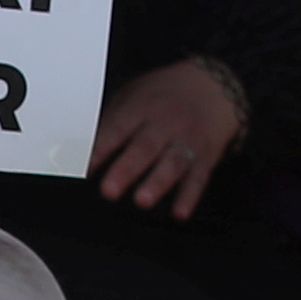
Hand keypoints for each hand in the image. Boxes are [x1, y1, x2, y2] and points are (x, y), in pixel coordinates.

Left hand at [89, 57, 245, 218]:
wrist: (216, 86)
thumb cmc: (167, 93)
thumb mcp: (135, 93)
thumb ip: (113, 119)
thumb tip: (85, 148)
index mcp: (142, 106)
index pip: (116, 129)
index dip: (100, 149)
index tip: (84, 168)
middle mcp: (165, 123)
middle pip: (144, 147)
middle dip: (126, 169)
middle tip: (109, 190)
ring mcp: (187, 140)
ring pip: (172, 163)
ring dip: (157, 183)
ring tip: (142, 200)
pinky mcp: (206, 157)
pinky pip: (198, 179)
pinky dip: (189, 197)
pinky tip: (179, 212)